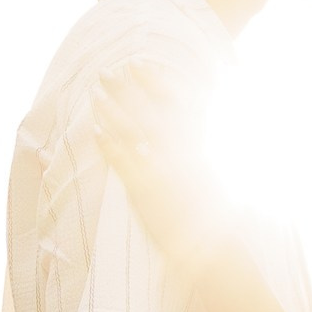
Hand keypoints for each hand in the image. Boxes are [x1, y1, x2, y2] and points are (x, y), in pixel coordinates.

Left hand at [96, 63, 231, 274]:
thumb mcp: (213, 176)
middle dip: (128, 88)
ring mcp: (162, 170)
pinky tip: (96, 130)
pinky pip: (124, 163)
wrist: (213, 248)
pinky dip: (110, 145)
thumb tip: (196, 135)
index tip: (142, 62)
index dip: (157, 81)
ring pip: (133, 131)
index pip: (176, 103)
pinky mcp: (146, 191)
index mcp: (197, 146)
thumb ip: (201, 151)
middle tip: (109, 69)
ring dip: (112, 109)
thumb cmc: (217, 218)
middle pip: (149, 111)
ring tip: (94, 92)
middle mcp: (180, 153)